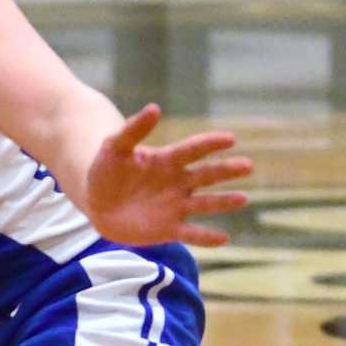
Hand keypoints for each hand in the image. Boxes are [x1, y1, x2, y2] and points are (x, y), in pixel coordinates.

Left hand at [81, 103, 252, 246]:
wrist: (98, 203)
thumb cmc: (107, 171)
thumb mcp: (114, 148)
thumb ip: (133, 130)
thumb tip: (154, 108)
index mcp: (168, 160)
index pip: (193, 149)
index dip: (211, 143)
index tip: (230, 138)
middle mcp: (179, 182)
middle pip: (207, 175)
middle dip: (227, 170)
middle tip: (247, 166)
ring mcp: (176, 206)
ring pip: (205, 203)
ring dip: (223, 202)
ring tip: (243, 199)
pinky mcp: (170, 229)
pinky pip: (191, 233)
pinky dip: (207, 237)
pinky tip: (224, 238)